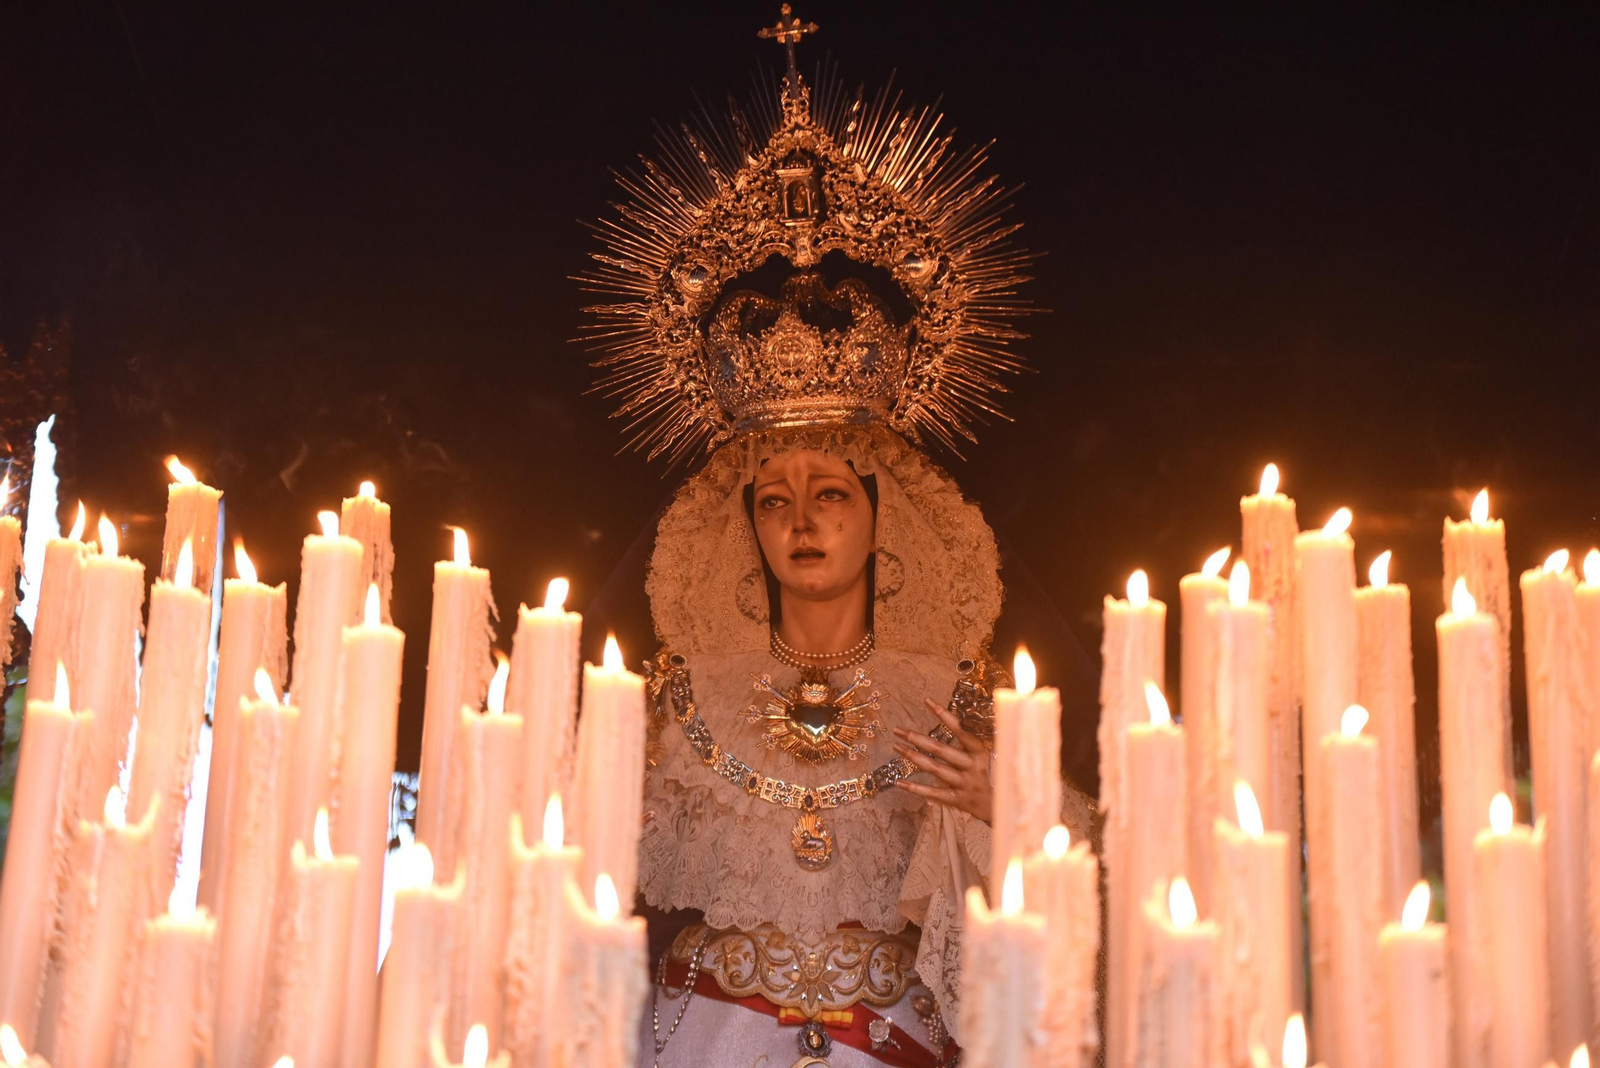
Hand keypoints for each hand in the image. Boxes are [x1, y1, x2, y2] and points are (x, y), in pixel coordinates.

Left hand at [892, 698, 993, 823]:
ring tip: (896, 747)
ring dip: (914, 757)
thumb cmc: (981, 773)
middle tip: (898, 730)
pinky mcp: (956, 799)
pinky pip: (933, 793)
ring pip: (935, 768)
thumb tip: (947, 716)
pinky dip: (916, 788)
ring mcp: (963, 783)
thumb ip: (966, 739)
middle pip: (941, 750)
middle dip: (917, 739)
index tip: (927, 701)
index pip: (960, 730)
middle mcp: (972, 765)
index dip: (944, 715)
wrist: (993, 804)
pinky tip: (900, 782)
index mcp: (978, 751)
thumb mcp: (979, 754)